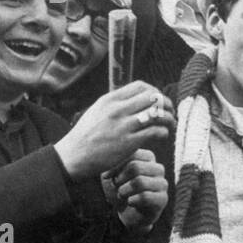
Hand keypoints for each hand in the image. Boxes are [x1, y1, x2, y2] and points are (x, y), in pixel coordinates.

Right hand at [56, 82, 174, 180]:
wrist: (73, 156)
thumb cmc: (86, 135)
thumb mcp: (97, 111)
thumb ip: (116, 104)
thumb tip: (136, 99)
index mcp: (110, 99)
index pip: (141, 86)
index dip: (155, 92)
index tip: (158, 101)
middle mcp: (117, 110)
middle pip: (153, 97)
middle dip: (166, 104)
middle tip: (169, 113)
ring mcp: (123, 126)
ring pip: (158, 114)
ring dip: (169, 119)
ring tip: (169, 125)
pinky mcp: (128, 143)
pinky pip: (155, 132)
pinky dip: (163, 132)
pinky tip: (162, 135)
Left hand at [111, 150, 168, 232]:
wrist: (128, 214)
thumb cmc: (120, 190)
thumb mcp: (112, 175)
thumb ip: (112, 163)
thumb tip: (109, 158)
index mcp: (148, 158)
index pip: (132, 153)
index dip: (115, 165)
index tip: (106, 176)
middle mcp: (158, 168)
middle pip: (135, 167)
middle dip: (120, 179)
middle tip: (116, 187)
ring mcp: (162, 184)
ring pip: (140, 182)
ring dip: (124, 191)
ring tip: (121, 195)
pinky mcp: (162, 199)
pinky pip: (145, 197)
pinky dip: (132, 200)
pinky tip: (130, 202)